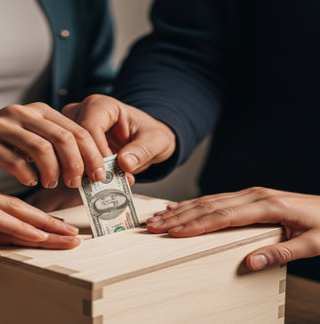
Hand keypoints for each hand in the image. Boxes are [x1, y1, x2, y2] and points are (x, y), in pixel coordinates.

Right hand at [0, 103, 105, 187]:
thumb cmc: (1, 142)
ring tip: (52, 184)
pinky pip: (13, 159)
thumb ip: (55, 145)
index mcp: (40, 110)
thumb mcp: (30, 136)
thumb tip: (87, 168)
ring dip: (52, 171)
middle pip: (63, 138)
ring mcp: (2, 124)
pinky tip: (30, 182)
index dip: (92, 154)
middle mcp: (23, 112)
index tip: (98, 175)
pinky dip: (27, 175)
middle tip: (77, 183)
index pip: (77, 130)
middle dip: (76, 164)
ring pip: (41, 148)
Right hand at [63, 95, 175, 179]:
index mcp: (101, 105)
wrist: (145, 141)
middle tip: (98, 183)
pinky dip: (78, 174)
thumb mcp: (156, 141)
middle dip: (84, 163)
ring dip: (79, 170)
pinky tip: (91, 185)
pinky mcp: (71, 144)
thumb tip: (125, 163)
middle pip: (72, 138)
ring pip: (66, 150)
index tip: (104, 174)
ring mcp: (72, 127)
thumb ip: (142, 151)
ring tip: (97, 185)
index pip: (90, 128)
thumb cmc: (149, 134)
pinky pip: (67, 159)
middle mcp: (82, 112)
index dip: (95, 154)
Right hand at [146, 187, 319, 270]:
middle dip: (178, 216)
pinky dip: (195, 203)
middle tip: (154, 225)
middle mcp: (254, 196)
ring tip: (159, 217)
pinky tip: (181, 206)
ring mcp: (251, 194)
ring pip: (208, 200)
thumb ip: (281, 253)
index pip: (223, 216)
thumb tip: (250, 262)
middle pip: (208, 206)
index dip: (196, 225)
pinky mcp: (250, 196)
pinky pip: (216, 198)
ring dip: (182, 209)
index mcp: (267, 206)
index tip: (174, 232)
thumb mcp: (315, 243)